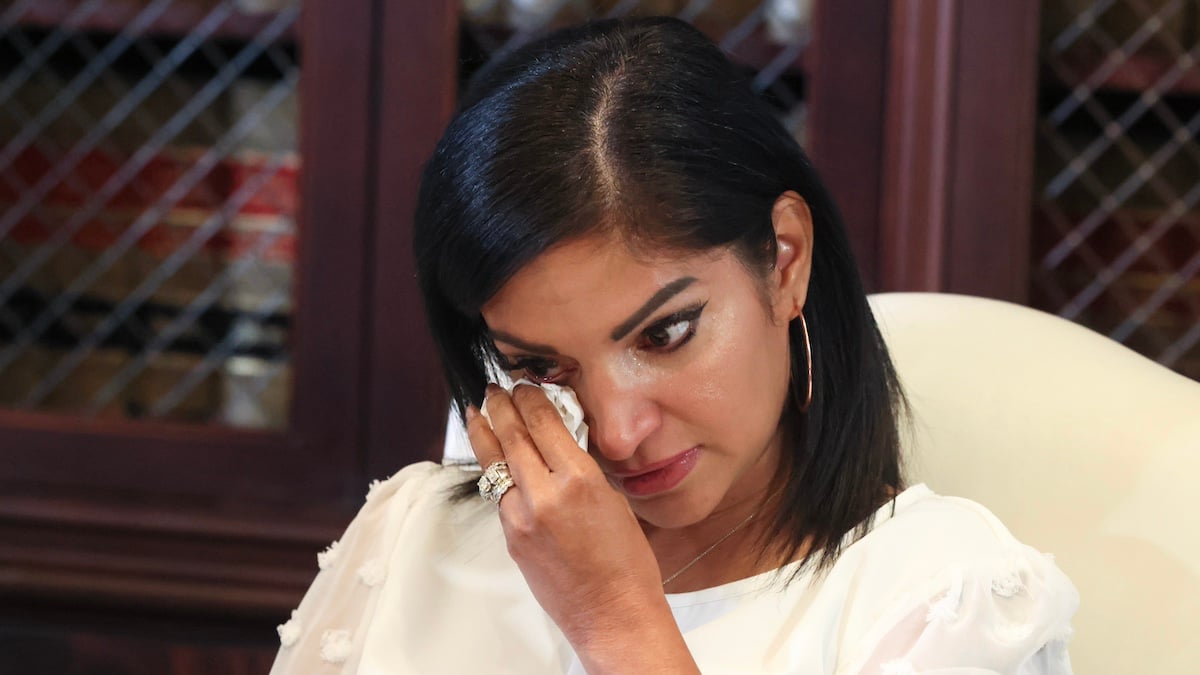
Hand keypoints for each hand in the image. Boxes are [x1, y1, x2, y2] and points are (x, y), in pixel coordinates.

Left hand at [467, 384, 695, 671]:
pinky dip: (496, 472)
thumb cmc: (627, 564)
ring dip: (484, 434)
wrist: (612, 615)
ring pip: (495, 465)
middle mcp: (544, 496)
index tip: (525, 385)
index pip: (544, 424)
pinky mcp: (511, 539)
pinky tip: (494, 459)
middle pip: (512, 437)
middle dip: (500, 408)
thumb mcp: (614, 502)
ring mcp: (521, 519)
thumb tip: (561, 445)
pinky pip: (500, 496)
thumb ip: (583, 471)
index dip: (530, 399)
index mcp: (579, 481)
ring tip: (476, 411)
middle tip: (494, 389)